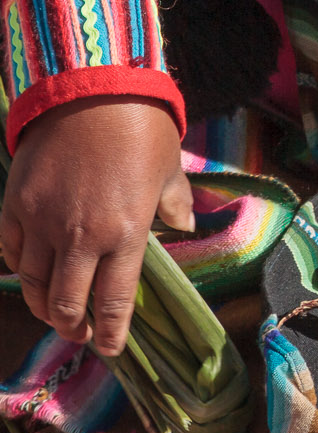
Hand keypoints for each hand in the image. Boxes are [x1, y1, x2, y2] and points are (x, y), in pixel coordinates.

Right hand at [0, 99, 190, 355]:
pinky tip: (31, 270)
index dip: (109, 332)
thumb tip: (184, 226)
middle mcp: (81, 235)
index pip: (113, 301)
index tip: (109, 347)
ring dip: (42, 302)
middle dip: (71, 326)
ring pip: (33, 282)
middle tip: (78, 332)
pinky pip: (11, 250)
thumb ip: (175, 203)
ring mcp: (43, 221)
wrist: (91, 86)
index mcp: (126, 232)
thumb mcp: (169, 166)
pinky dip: (20, 266)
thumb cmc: (139, 126)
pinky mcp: (16, 204)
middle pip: (65, 302)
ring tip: (53, 309)